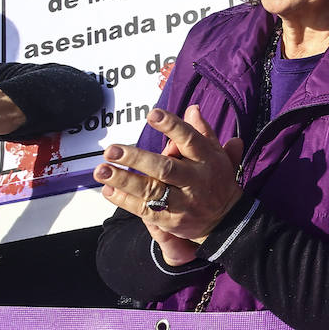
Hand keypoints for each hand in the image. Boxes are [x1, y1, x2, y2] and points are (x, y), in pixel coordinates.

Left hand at [94, 105, 244, 243]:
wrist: (226, 220)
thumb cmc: (217, 180)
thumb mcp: (216, 153)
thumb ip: (202, 131)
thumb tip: (192, 109)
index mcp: (207, 159)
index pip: (189, 139)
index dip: (171, 126)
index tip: (153, 114)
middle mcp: (195, 180)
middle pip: (164, 168)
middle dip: (136, 159)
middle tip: (112, 150)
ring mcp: (182, 202)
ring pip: (150, 190)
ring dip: (123, 180)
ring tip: (102, 169)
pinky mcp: (170, 219)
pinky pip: (144, 209)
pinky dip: (124, 200)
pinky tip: (108, 189)